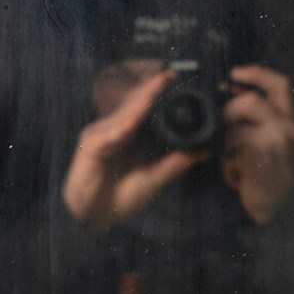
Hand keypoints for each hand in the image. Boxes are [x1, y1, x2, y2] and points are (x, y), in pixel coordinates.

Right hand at [63, 70, 203, 230]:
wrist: (92, 218)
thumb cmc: (119, 197)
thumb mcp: (152, 180)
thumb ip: (174, 165)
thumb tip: (203, 151)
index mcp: (129, 134)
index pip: (144, 108)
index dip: (158, 92)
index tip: (176, 78)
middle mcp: (114, 129)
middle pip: (134, 105)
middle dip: (151, 89)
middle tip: (170, 75)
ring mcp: (101, 136)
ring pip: (123, 116)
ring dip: (139, 102)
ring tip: (156, 87)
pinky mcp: (89, 148)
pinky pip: (107, 135)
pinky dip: (120, 129)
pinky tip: (130, 124)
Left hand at [221, 65, 293, 224]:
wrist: (282, 207)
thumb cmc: (274, 171)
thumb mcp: (274, 138)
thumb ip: (259, 115)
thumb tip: (231, 90)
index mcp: (292, 119)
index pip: (279, 84)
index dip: (256, 73)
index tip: (233, 73)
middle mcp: (288, 128)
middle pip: (249, 102)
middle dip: (229, 113)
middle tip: (222, 127)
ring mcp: (276, 143)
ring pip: (236, 130)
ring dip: (227, 146)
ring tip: (233, 162)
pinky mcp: (260, 160)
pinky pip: (232, 153)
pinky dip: (229, 166)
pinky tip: (236, 176)